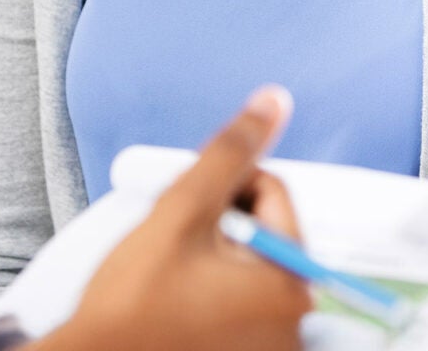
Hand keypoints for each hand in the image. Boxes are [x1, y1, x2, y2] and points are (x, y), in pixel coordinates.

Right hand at [41, 86, 311, 350]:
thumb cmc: (133, 303)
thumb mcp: (181, 211)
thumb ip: (229, 153)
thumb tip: (273, 102)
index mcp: (290, 282)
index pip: (271, 192)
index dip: (221, 187)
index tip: (184, 212)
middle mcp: (295, 320)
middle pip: (263, 229)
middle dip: (220, 224)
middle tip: (175, 244)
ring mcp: (273, 345)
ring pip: (248, 263)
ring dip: (214, 256)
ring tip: (172, 274)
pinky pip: (240, 302)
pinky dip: (213, 290)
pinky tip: (178, 299)